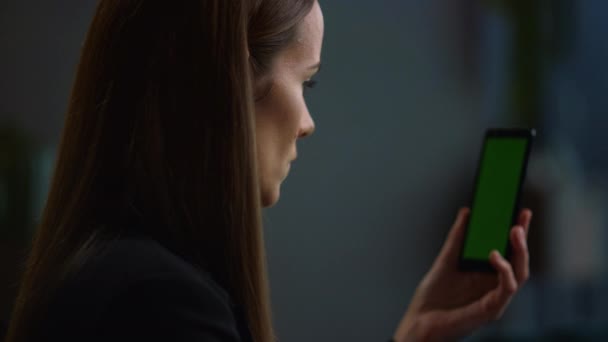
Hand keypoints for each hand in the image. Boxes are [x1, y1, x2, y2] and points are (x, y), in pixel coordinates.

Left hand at [393, 207, 531, 341]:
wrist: (419, 321)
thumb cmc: (433, 297)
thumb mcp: (446, 260)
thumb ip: (458, 238)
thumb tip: (468, 211)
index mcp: (487, 275)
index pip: (508, 250)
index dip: (518, 231)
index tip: (522, 209)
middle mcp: (495, 286)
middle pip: (518, 260)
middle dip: (523, 237)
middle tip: (522, 215)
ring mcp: (496, 299)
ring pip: (520, 274)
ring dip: (520, 251)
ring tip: (514, 230)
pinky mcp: (491, 310)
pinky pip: (507, 289)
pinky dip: (505, 272)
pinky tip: (496, 256)